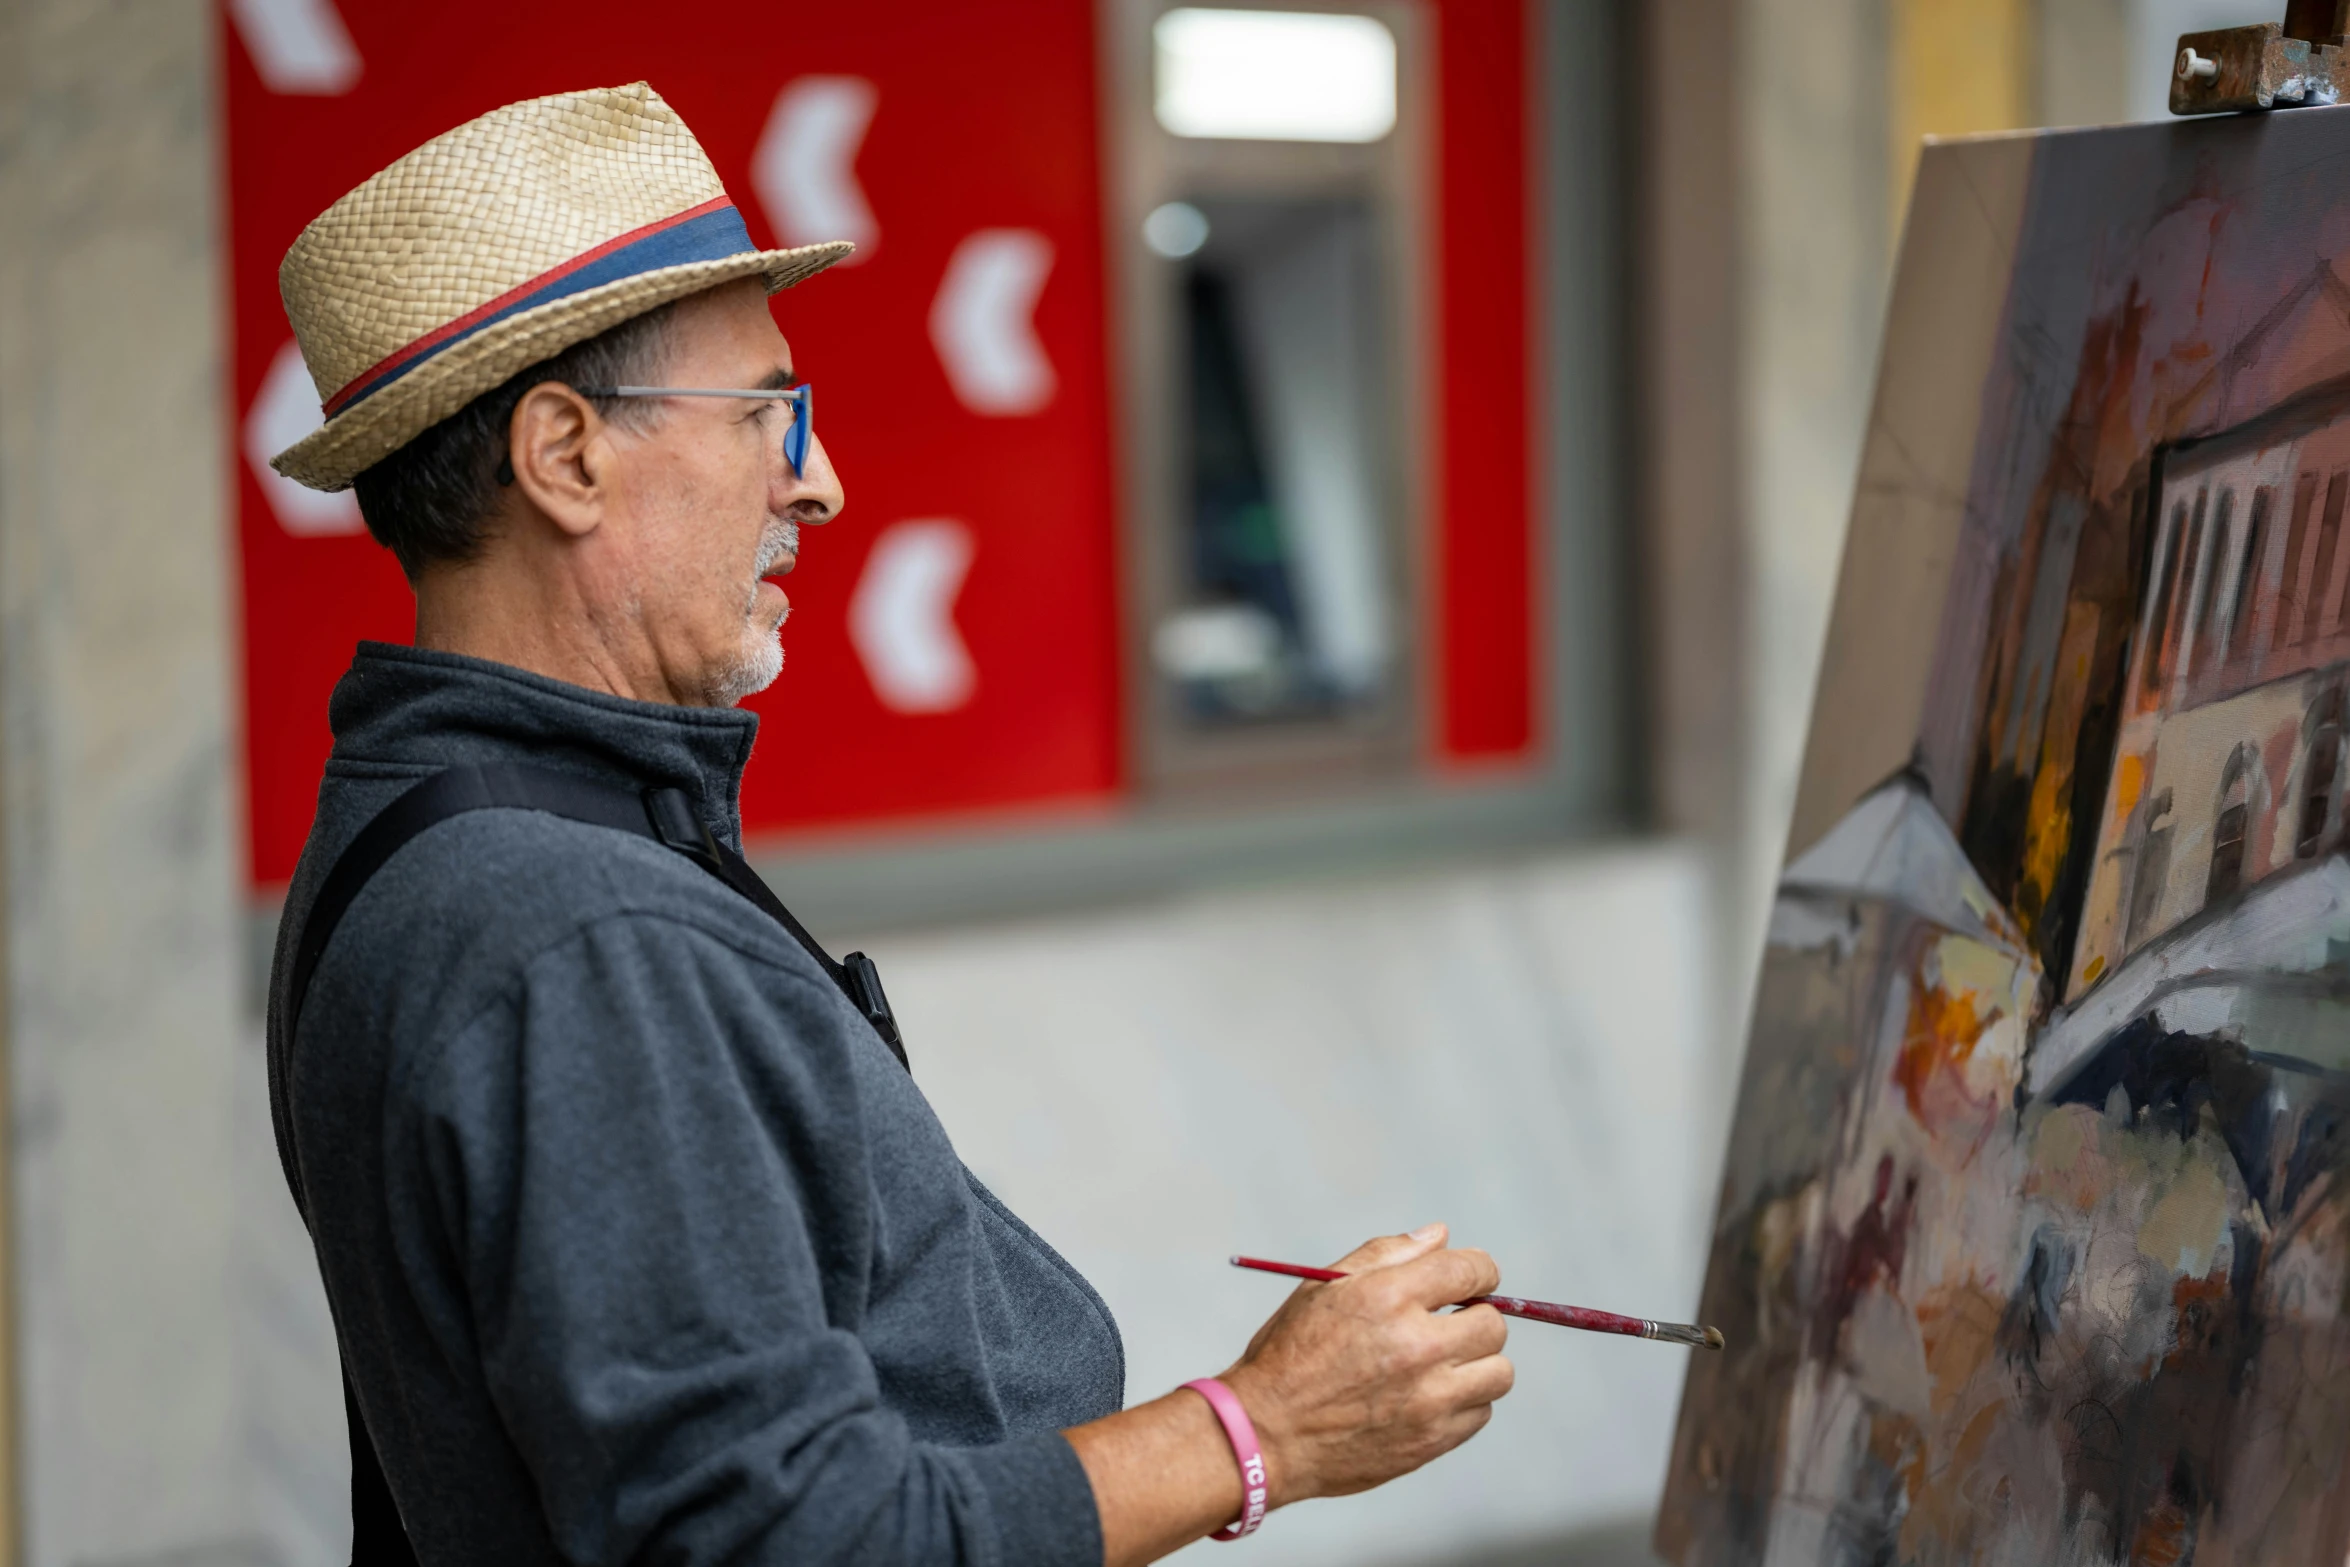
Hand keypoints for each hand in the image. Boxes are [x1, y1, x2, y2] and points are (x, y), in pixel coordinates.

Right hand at [1218, 1223, 1513, 1505]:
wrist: (1267, 1434)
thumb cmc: (1291, 1354)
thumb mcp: (1325, 1287)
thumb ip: (1387, 1253)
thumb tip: (1441, 1235)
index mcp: (1388, 1298)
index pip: (1469, 1271)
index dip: (1479, 1270)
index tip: (1473, 1279)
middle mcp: (1416, 1346)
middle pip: (1493, 1324)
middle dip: (1476, 1317)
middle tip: (1449, 1324)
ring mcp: (1428, 1399)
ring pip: (1498, 1372)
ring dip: (1478, 1363)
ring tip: (1443, 1363)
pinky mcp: (1432, 1440)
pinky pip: (1480, 1413)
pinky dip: (1464, 1402)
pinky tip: (1429, 1396)